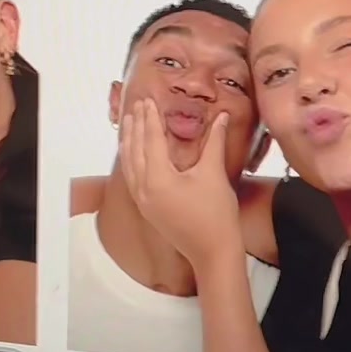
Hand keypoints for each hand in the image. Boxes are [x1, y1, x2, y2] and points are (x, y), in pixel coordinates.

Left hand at [119, 98, 241, 274]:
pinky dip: (130, 159)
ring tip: (129, 122)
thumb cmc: (216, 214)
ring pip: (129, 164)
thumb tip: (221, 116)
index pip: (151, 140)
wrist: (213, 252)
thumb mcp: (214, 173)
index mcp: (158, 179)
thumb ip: (214, 142)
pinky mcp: (146, 208)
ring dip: (129, 141)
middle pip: (134, 150)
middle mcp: (144, 189)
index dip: (150, 118)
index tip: (148, 100)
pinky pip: (132, 177)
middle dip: (135, 126)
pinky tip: (133, 151)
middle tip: (137, 105)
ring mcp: (143, 200)